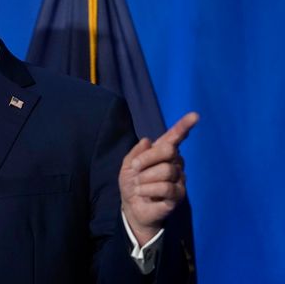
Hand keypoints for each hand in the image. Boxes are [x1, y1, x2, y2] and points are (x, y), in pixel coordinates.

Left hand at [119, 112, 197, 245]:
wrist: (132, 206)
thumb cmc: (132, 182)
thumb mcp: (128, 165)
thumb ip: (136, 152)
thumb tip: (148, 140)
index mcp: (162, 153)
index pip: (175, 137)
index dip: (184, 126)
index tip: (195, 115)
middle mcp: (175, 163)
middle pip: (168, 151)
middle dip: (146, 159)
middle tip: (136, 169)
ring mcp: (179, 179)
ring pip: (165, 171)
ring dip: (145, 179)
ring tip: (140, 186)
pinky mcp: (178, 195)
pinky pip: (166, 188)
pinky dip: (149, 190)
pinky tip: (145, 194)